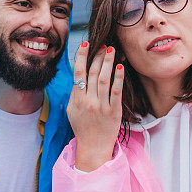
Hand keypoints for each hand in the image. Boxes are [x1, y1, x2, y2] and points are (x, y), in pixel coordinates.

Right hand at [67, 42, 124, 171]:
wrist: (93, 147)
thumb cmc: (82, 128)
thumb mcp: (71, 110)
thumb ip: (74, 93)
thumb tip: (78, 75)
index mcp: (77, 99)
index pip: (79, 73)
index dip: (82, 57)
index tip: (86, 44)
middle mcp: (89, 101)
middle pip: (93, 73)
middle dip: (98, 56)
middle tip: (103, 44)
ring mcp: (102, 106)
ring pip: (104, 79)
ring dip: (107, 62)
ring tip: (111, 50)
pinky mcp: (114, 111)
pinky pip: (116, 91)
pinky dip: (118, 78)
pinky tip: (120, 67)